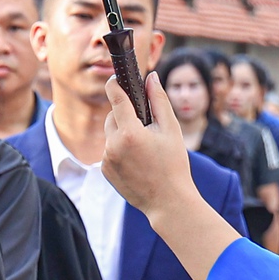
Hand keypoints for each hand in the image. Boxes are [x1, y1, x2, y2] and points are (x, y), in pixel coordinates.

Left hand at [101, 74, 199, 213]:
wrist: (168, 201)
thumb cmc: (174, 164)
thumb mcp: (171, 130)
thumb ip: (159, 101)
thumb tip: (151, 77)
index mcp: (130, 133)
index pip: (116, 98)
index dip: (115, 84)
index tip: (116, 78)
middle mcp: (113, 145)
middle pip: (112, 117)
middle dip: (125, 115)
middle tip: (145, 124)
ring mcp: (106, 159)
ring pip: (110, 134)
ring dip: (122, 133)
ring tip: (143, 145)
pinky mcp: (104, 171)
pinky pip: (109, 151)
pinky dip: (119, 149)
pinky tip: (137, 159)